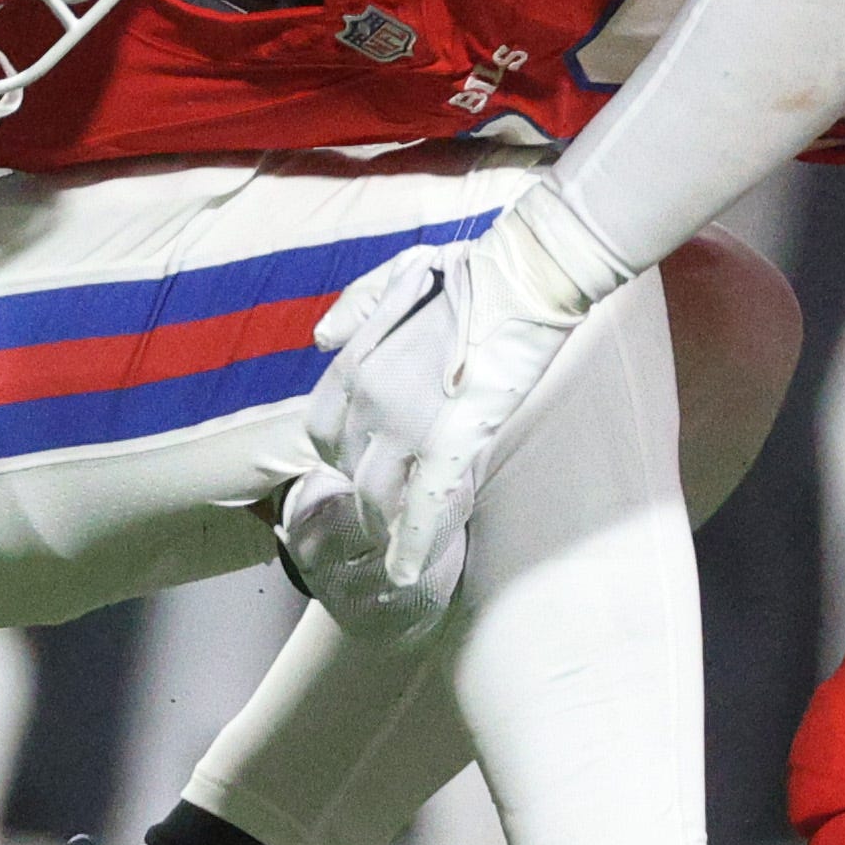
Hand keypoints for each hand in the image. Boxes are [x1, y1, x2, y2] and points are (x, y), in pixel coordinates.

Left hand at [283, 196, 632, 636]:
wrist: (522, 275)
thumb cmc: (468, 270)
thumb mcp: (397, 274)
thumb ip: (355, 309)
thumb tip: (321, 341)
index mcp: (356, 363)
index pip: (321, 429)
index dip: (337, 454)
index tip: (357, 463)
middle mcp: (369, 399)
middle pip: (346, 468)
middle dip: (362, 492)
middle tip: (382, 509)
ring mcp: (407, 424)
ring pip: (377, 496)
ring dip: (384, 522)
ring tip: (395, 544)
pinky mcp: (453, 443)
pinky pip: (423, 505)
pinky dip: (412, 543)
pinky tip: (405, 573)